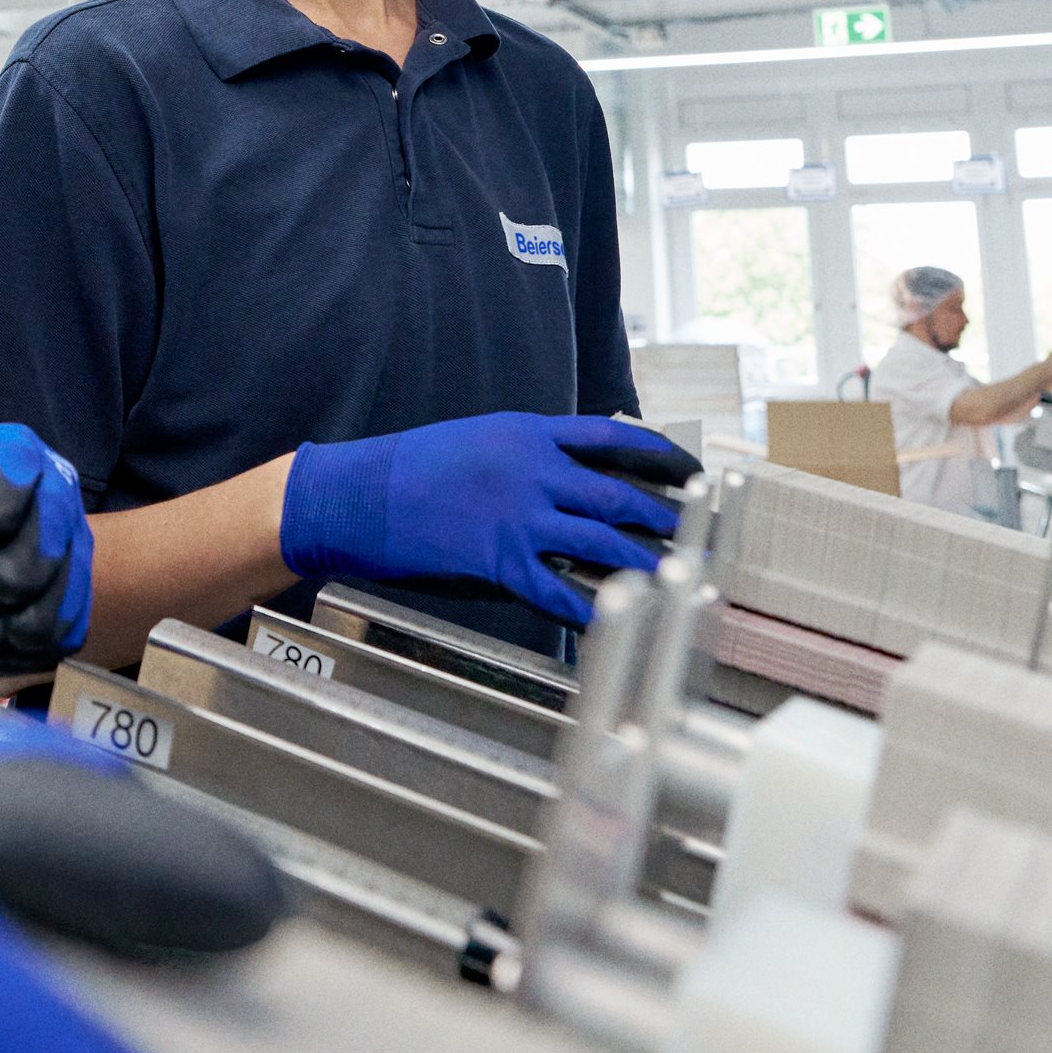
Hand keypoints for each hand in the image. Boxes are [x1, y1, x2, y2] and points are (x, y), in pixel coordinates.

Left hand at [0, 424, 93, 676]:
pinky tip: (6, 642)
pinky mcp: (73, 593)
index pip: (15, 455)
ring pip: (74, 568)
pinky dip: (43, 636)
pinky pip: (75, 616)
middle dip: (32, 553)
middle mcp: (44, 489)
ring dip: (40, 605)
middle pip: (57, 508)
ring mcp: (67, 541)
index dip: (8, 487)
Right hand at [277, 413, 693, 626]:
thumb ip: (526, 455)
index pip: (610, 436)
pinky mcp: (497, 560)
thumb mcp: (475, 440)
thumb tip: (572, 479)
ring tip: (678, 574)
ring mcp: (517, 515)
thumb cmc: (407, 468)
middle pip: (617, 493)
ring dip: (645, 560)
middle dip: (664, 515)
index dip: (657, 453)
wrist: (353, 494)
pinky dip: (590, 608)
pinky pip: (557, 589)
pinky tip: (616, 619)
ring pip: (600, 541)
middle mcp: (531, 470)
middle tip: (698, 530)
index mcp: (526, 433)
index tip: (688, 467)